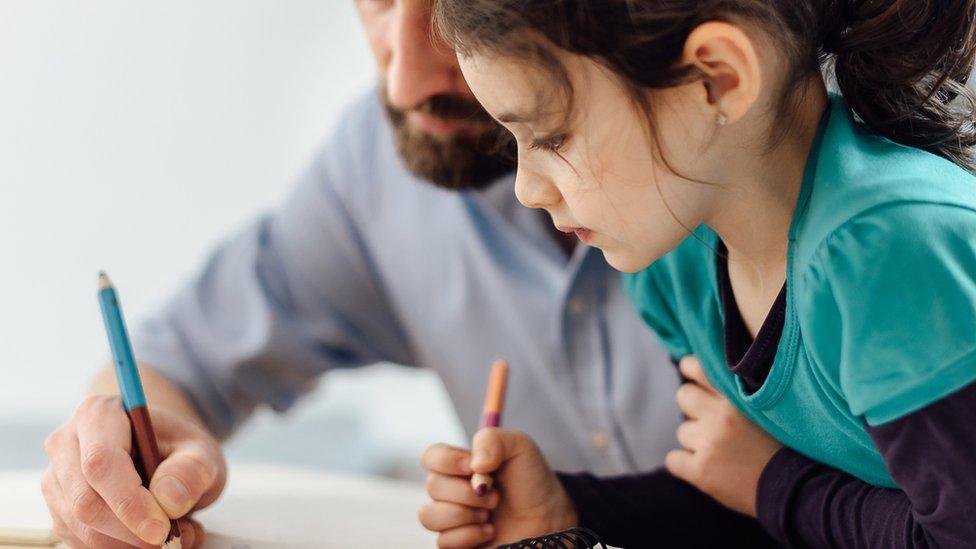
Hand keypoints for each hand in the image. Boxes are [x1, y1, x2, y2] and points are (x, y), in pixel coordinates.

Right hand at [41, 394, 225, 547]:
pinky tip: (149, 537)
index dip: (128, 502)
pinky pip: (81, 541)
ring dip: (128, 543)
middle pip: (85, 501)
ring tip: (173, 534)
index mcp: (99, 415)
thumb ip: (192, 470)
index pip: (101, 463)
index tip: (160, 529)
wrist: (162, 453)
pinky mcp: (60, 510)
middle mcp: (67, 444)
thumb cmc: (177, 448)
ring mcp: (58, 479)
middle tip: (171, 539)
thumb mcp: (201, 451)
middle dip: (130, 531)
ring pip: (80, 527)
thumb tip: (168, 500)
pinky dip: (119, 548)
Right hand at [419, 428, 577, 547]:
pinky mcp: (456, 543)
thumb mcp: (519, 447)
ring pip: (430, 516)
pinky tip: (490, 532)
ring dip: (465, 514)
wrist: (549, 518)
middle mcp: (452, 490)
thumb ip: (492, 440)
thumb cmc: (532, 480)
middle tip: (495, 496)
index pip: (431, 457)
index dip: (448, 461)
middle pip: (433, 486)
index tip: (474, 467)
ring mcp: (452, 518)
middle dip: (467, 492)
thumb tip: (474, 465)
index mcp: (461, 465)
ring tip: (490, 515)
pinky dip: (470, 536)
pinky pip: (443, 541)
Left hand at [666, 356, 782, 517]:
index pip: (698, 367)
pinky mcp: (700, 470)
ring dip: (696, 441)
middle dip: (693, 406)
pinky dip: (685, 464)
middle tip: (710, 420)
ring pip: (682, 431)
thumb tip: (718, 372)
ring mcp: (708, 443)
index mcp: (738, 397)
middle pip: (684, 395)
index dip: (690, 369)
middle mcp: (720, 416)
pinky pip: (673, 460)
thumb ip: (744, 390)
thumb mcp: (770, 408)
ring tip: (722, 451)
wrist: (795, 490)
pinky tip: (705, 467)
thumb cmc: (787, 447)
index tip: (691, 372)